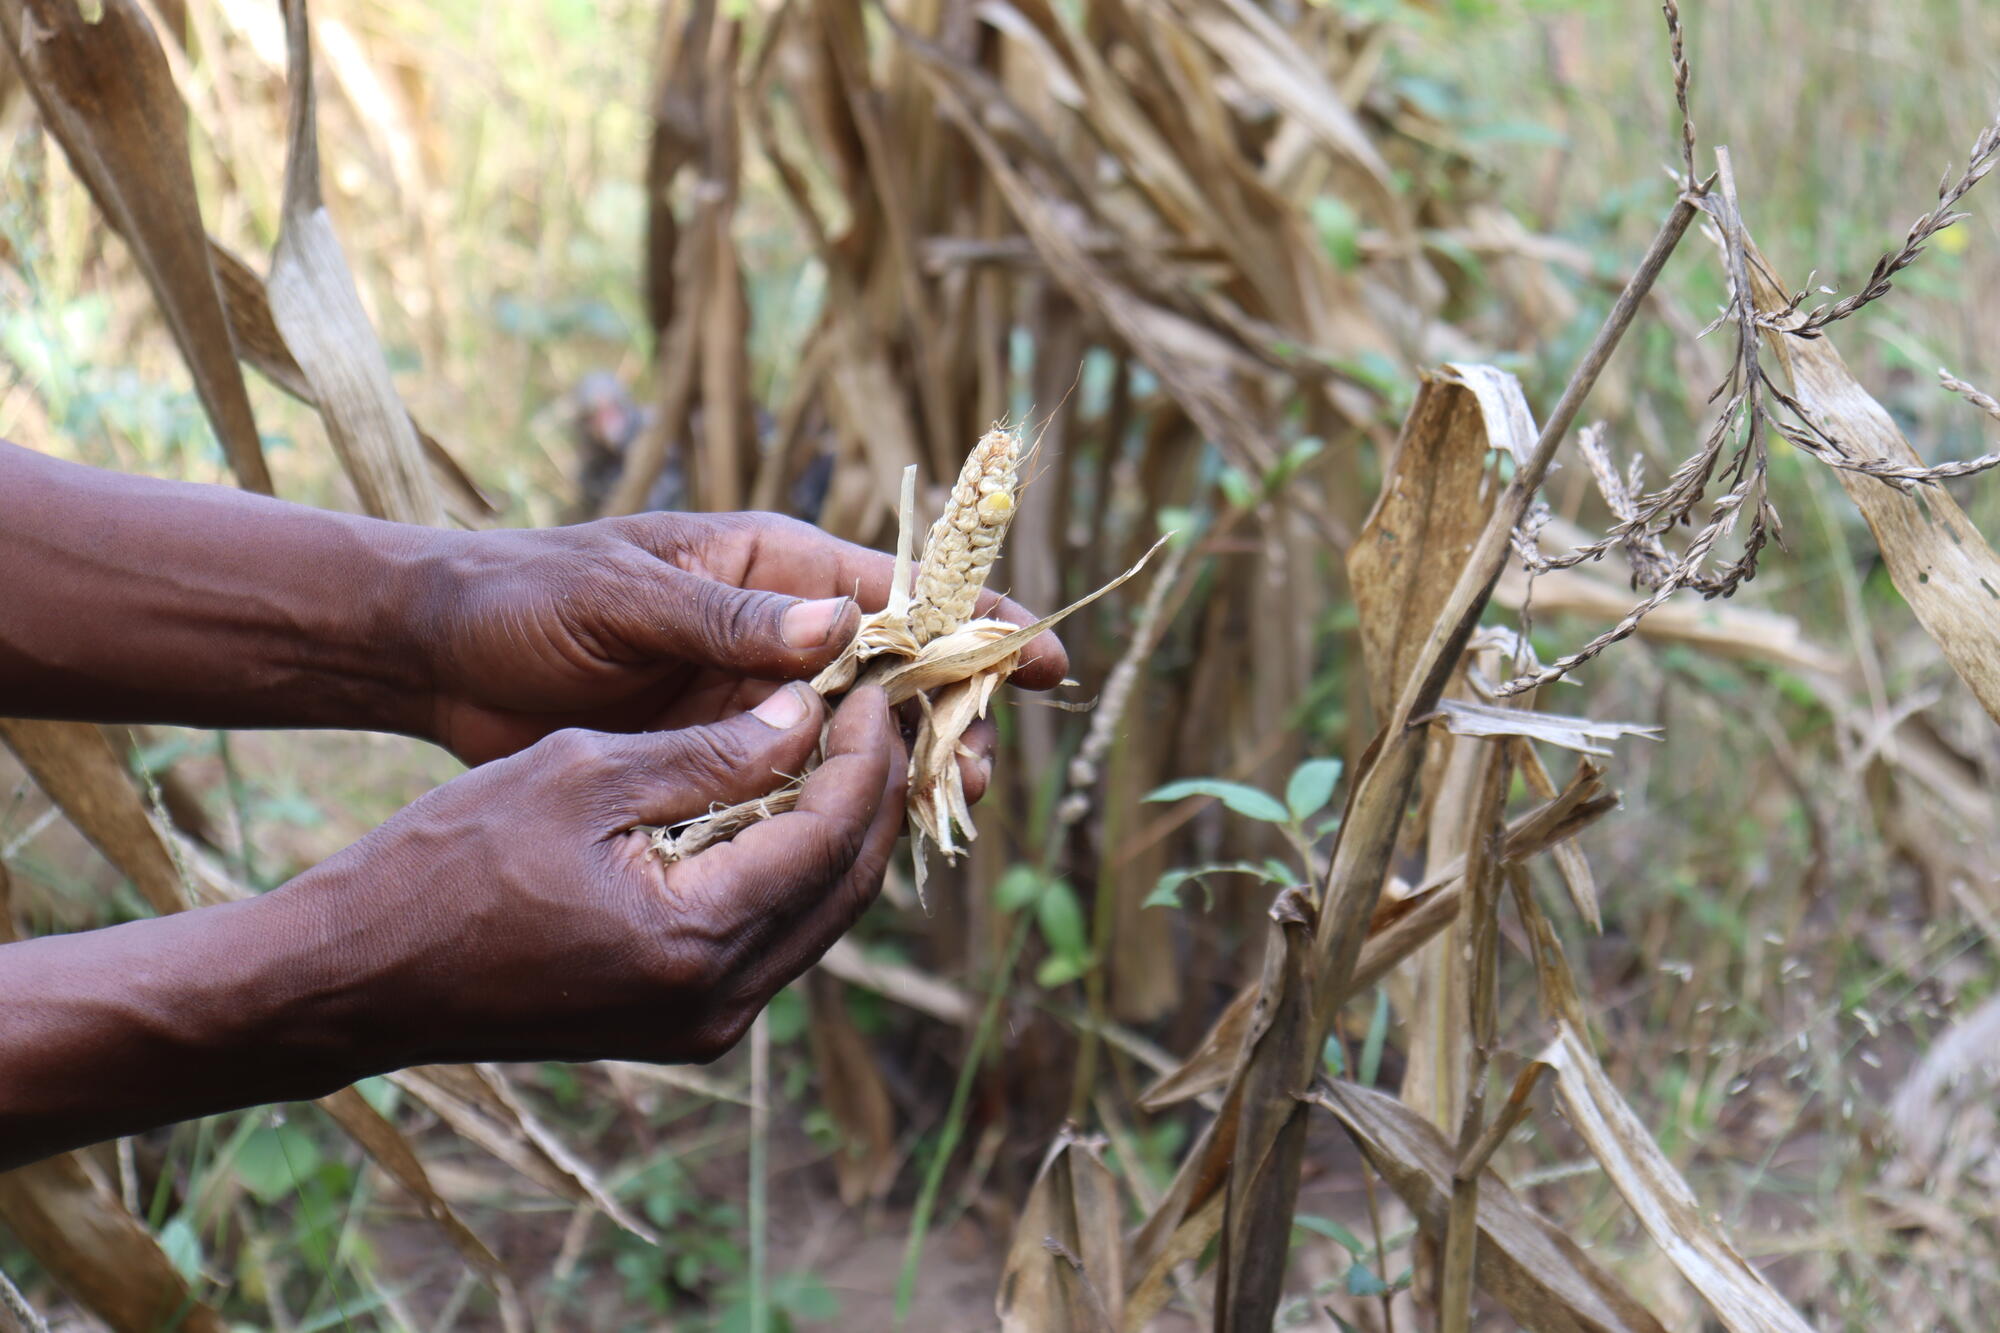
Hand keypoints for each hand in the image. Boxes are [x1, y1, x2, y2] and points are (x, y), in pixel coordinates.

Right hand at [273, 684, 907, 1067]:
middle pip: (843, 886)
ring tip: (848, 749)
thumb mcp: (580, 773)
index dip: (863, 754)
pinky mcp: (681, 1027)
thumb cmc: (448, 860)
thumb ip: (706, 752)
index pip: (827, 835)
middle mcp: (716, 1002)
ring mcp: (702, 1027)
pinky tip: (788, 808)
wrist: (359, 975)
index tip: (873, 688)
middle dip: (873, 794)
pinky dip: (792, 873)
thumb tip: (806, 712)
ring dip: (840, 835)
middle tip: (881, 713)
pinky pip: (771, 941)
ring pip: (817, 918)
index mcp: (693, 938)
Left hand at [416, 511, 1068, 765]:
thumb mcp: (619, 599)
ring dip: (905, 766)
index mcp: (769, 567)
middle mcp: (777, 630)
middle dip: (952, 713)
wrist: (440, 655)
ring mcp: (752, 693)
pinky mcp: (719, 748)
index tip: (1041, 658)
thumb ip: (722, 619)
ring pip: (858, 732)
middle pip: (897, 669)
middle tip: (983, 769)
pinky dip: (838, 803)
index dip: (974, 623)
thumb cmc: (527, 599)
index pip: (899, 588)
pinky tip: (868, 841)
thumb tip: (839, 629)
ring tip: (949, 807)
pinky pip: (801, 778)